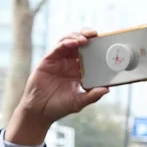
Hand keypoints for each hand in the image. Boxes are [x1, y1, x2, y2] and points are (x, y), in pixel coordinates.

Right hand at [6, 29, 108, 145]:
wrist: (39, 111)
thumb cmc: (59, 107)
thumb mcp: (79, 102)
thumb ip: (92, 96)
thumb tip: (107, 89)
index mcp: (79, 71)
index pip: (90, 53)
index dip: (97, 46)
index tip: (107, 42)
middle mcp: (69, 63)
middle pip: (79, 43)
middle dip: (88, 35)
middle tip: (96, 35)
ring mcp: (58, 60)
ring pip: (68, 41)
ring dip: (77, 36)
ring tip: (85, 39)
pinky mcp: (48, 60)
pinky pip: (58, 47)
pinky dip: (66, 42)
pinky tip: (74, 43)